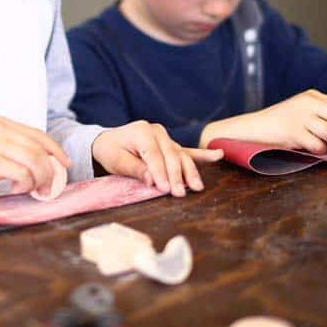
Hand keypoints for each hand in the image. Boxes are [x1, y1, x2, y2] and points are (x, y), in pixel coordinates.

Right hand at [0, 116, 70, 196]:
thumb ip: (11, 147)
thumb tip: (38, 163)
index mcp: (2, 123)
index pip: (38, 135)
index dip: (55, 150)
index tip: (64, 164)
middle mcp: (1, 130)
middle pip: (40, 149)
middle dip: (51, 170)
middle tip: (48, 187)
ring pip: (35, 161)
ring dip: (40, 179)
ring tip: (33, 190)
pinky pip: (22, 173)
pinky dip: (25, 184)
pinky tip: (16, 190)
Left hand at [91, 120, 223, 197]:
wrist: (108, 141)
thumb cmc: (111, 151)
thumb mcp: (116, 160)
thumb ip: (134, 169)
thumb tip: (152, 180)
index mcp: (142, 132)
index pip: (154, 155)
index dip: (160, 173)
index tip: (164, 189)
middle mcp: (157, 131)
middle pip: (171, 155)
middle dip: (177, 176)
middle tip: (180, 194)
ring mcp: (165, 137)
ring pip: (181, 155)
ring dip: (190, 172)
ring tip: (198, 187)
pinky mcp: (170, 144)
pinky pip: (187, 151)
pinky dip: (202, 155)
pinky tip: (218, 155)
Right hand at [203, 90, 326, 153]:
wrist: (252, 128)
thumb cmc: (281, 124)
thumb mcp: (304, 112)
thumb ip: (325, 115)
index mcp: (312, 96)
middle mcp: (306, 103)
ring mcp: (298, 117)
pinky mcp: (291, 132)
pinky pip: (316, 143)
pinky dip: (321, 149)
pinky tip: (316, 149)